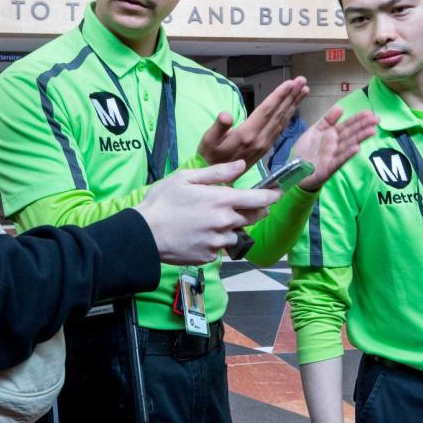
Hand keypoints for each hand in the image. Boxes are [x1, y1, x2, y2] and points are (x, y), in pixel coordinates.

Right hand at [134, 160, 281, 263]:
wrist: (144, 235)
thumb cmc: (162, 202)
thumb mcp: (186, 178)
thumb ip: (217, 173)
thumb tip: (240, 166)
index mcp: (221, 201)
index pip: (259, 199)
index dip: (272, 195)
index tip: (278, 192)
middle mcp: (225, 223)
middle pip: (253, 217)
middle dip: (255, 210)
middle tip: (245, 204)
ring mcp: (218, 242)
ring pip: (236, 234)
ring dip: (232, 226)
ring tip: (211, 220)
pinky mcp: (209, 257)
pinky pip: (220, 248)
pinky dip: (216, 241)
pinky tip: (199, 234)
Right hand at [198, 77, 307, 167]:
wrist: (216, 180)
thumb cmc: (209, 156)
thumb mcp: (208, 141)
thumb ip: (218, 127)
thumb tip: (226, 115)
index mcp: (247, 135)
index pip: (267, 111)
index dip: (279, 96)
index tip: (291, 83)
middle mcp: (260, 140)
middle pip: (279, 114)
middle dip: (291, 96)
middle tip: (303, 81)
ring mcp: (265, 145)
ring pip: (282, 121)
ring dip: (293, 104)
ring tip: (303, 90)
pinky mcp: (265, 149)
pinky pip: (280, 129)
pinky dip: (288, 116)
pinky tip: (293, 108)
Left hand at [291, 108, 379, 191]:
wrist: (294, 170)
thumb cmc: (305, 151)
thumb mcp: (314, 131)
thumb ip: (326, 120)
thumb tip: (341, 108)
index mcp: (331, 135)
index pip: (347, 125)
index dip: (358, 119)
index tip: (370, 112)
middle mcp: (335, 145)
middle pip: (351, 133)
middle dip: (364, 126)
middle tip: (377, 119)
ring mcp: (333, 156)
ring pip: (348, 145)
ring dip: (360, 138)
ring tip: (372, 131)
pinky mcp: (329, 167)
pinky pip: (339, 159)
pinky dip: (347, 154)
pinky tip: (357, 148)